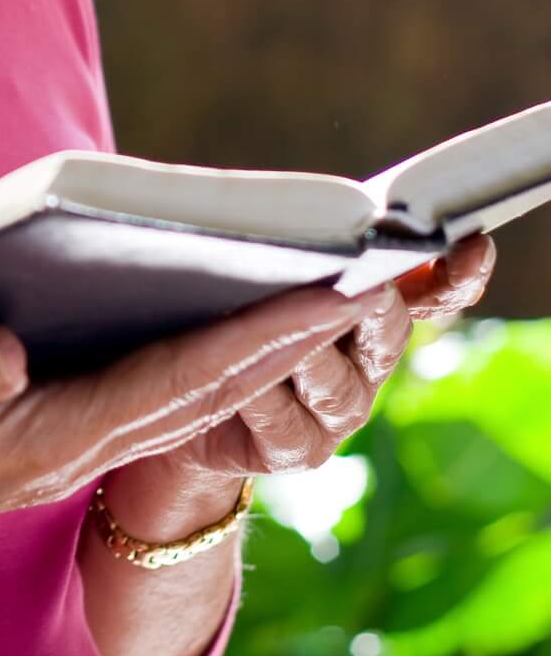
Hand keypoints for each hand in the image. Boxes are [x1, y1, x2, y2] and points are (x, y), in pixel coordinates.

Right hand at [0, 277, 397, 601]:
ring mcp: (63, 455)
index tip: (321, 301)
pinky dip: (192, 370)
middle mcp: (74, 453)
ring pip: (181, 404)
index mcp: (51, 443)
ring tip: (303, 308)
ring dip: (247, 359)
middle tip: (353, 292)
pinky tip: (204, 340)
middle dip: (279, 346)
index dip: (252, 340)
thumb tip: (10, 343)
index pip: (175, 383)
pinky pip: (143, 406)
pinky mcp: (43, 447)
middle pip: (200, 395)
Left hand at [110, 231, 496, 508]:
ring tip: (288, 328)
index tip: (473, 246)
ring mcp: (339, 409)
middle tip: (365, 283)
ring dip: (309, 351)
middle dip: (374, 305)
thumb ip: (304, 247)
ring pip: (334, 380)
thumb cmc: (234, 312)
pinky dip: (262, 397)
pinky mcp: (299, 448)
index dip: (457, 274)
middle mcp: (368, 361)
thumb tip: (313, 208)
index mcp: (373, 309)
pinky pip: (285, 421)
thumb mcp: (265, 272)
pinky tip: (240, 385)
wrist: (183, 396)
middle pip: (386, 331)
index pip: (433, 291)